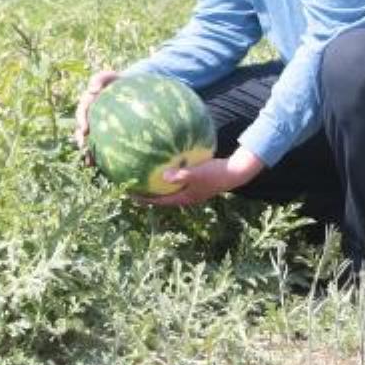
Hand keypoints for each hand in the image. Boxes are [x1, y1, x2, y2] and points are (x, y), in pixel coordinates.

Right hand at [74, 69, 119, 157]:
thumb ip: (101, 78)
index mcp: (90, 102)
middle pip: (81, 127)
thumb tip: (91, 89)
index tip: (84, 129)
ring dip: (86, 149)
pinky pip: (99, 144)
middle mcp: (90, 114)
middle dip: (80, 138)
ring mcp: (96, 123)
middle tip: (83, 145)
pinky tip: (98, 164)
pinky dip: (96, 155)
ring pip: (87, 138)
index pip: (82, 111)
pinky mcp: (104, 132)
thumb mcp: (111, 76)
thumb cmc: (120, 82)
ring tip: (88, 160)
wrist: (131, 89)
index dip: (81, 120)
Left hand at [140, 147, 264, 207]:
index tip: (129, 193)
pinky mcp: (196, 181)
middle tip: (132, 184)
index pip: (159, 201)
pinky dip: (169, 175)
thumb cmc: (216, 173)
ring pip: (170, 189)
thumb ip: (181, 175)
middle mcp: (186, 196)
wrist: (236, 171)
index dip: (144, 198)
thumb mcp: (197, 173)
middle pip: (162, 196)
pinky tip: (165, 163)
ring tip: (144, 176)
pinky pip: (177, 180)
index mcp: (184, 197)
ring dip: (157, 184)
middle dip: (148, 191)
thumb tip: (163, 176)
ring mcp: (192, 189)